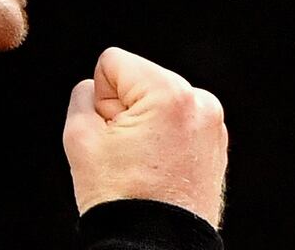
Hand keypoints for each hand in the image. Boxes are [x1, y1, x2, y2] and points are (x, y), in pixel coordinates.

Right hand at [63, 47, 228, 226]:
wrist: (155, 248)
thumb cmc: (122, 198)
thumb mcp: (79, 138)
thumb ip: (81, 97)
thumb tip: (95, 87)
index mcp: (170, 93)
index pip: (112, 62)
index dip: (100, 98)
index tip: (111, 133)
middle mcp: (199, 101)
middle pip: (137, 80)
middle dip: (123, 110)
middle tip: (124, 153)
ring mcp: (212, 123)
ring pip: (155, 101)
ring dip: (142, 124)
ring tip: (141, 163)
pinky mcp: (215, 143)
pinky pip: (175, 122)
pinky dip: (162, 138)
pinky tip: (157, 168)